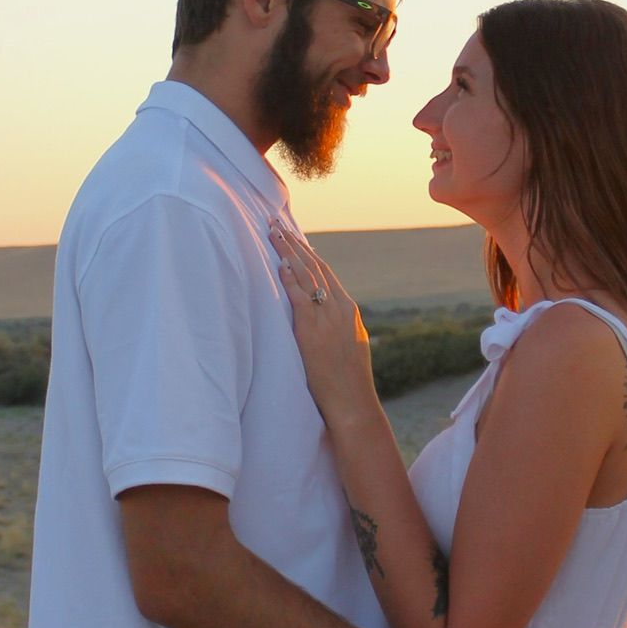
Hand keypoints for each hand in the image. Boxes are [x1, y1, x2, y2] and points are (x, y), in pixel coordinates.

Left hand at [270, 221, 378, 424]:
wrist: (353, 402)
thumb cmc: (347, 382)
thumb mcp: (348, 346)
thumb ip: (336, 328)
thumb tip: (322, 321)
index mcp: (348, 310)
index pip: (326, 273)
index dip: (308, 253)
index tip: (294, 238)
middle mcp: (340, 308)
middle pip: (316, 267)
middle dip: (295, 244)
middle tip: (277, 224)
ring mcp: (328, 318)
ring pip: (308, 276)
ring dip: (289, 252)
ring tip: (273, 233)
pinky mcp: (314, 331)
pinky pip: (301, 298)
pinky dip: (291, 280)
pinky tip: (281, 264)